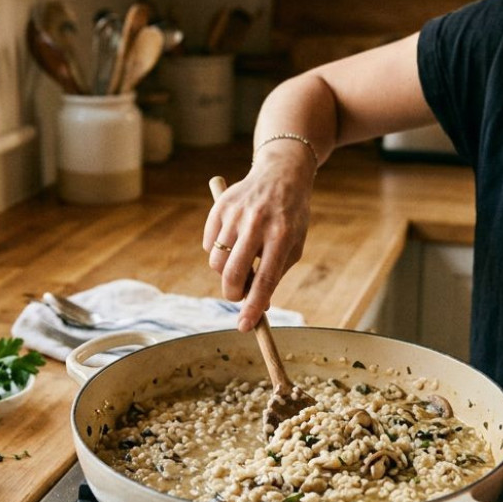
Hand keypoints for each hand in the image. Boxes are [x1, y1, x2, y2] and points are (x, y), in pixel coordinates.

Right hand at [203, 154, 313, 330]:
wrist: (281, 174)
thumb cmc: (290, 217)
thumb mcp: (294, 244)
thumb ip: (275, 274)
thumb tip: (258, 306)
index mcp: (282, 235)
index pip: (265, 279)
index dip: (254, 306)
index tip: (244, 327)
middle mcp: (257, 223)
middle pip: (233, 272)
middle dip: (232, 294)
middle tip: (237, 296)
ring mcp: (236, 213)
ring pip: (216, 261)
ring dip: (224, 273)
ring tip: (239, 263)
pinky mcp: (220, 206)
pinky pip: (208, 245)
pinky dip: (217, 252)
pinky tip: (232, 241)